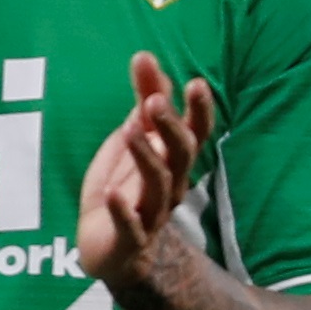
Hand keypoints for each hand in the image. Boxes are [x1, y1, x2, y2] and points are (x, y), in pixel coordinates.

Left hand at [75, 52, 218, 287]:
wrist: (115, 251)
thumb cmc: (126, 187)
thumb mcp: (131, 138)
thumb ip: (141, 101)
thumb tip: (145, 58)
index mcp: (172, 160)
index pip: (194, 132)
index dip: (198, 110)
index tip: (196, 82)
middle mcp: (169, 185)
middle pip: (180, 155)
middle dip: (170, 127)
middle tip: (155, 101)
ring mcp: (150, 213)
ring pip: (158, 185)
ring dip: (146, 156)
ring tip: (130, 129)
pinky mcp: (128, 240)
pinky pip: (130, 226)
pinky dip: (122, 210)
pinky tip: (112, 192)